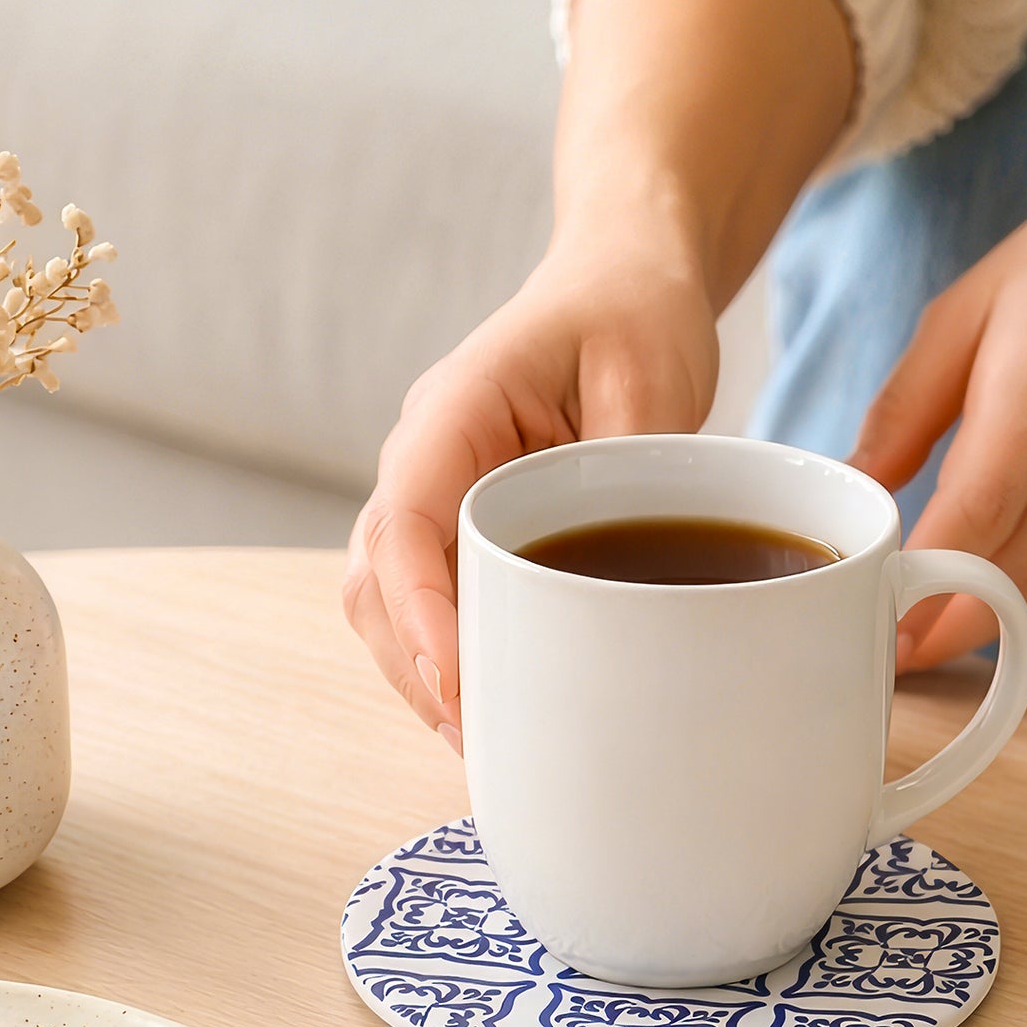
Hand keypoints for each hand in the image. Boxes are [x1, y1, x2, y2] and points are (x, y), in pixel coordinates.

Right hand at [343, 240, 717, 744]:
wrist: (626, 276)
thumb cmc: (632, 309)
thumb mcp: (649, 374)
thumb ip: (626, 469)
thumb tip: (617, 579)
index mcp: (453, 414)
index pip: (403, 527)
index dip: (419, 614)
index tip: (456, 683)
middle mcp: (425, 460)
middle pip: (376, 584)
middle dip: (416, 669)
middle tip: (484, 747)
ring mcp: (436, 493)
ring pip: (390, 602)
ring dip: (425, 675)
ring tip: (489, 751)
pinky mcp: (465, 523)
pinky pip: (434, 598)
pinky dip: (453, 657)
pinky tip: (499, 710)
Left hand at [852, 119, 1026, 668]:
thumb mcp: (974, 302)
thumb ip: (906, 402)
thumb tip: (853, 479)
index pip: (976, 515)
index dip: (922, 586)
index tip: (880, 627)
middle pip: (1017, 570)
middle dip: (949, 622)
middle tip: (899, 644)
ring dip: (1001, 613)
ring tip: (950, 609)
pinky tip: (1020, 572)